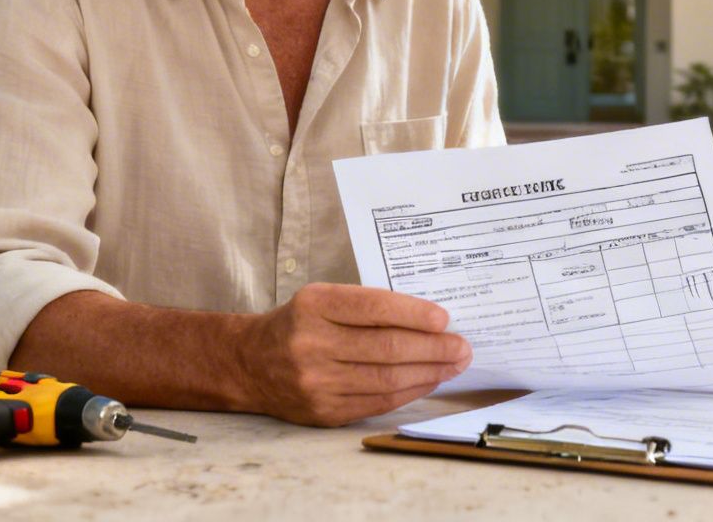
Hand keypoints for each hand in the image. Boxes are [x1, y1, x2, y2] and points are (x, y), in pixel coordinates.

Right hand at [236, 283, 470, 425]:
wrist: (250, 363)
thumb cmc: (299, 324)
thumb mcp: (323, 300)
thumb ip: (367, 306)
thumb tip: (429, 320)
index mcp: (314, 306)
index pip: (373, 308)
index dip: (414, 314)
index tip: (444, 319)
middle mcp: (312, 344)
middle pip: (386, 348)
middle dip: (432, 348)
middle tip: (462, 346)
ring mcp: (317, 383)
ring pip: (386, 379)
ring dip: (429, 372)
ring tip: (454, 364)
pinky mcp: (324, 412)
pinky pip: (377, 403)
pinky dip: (409, 392)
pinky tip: (428, 381)